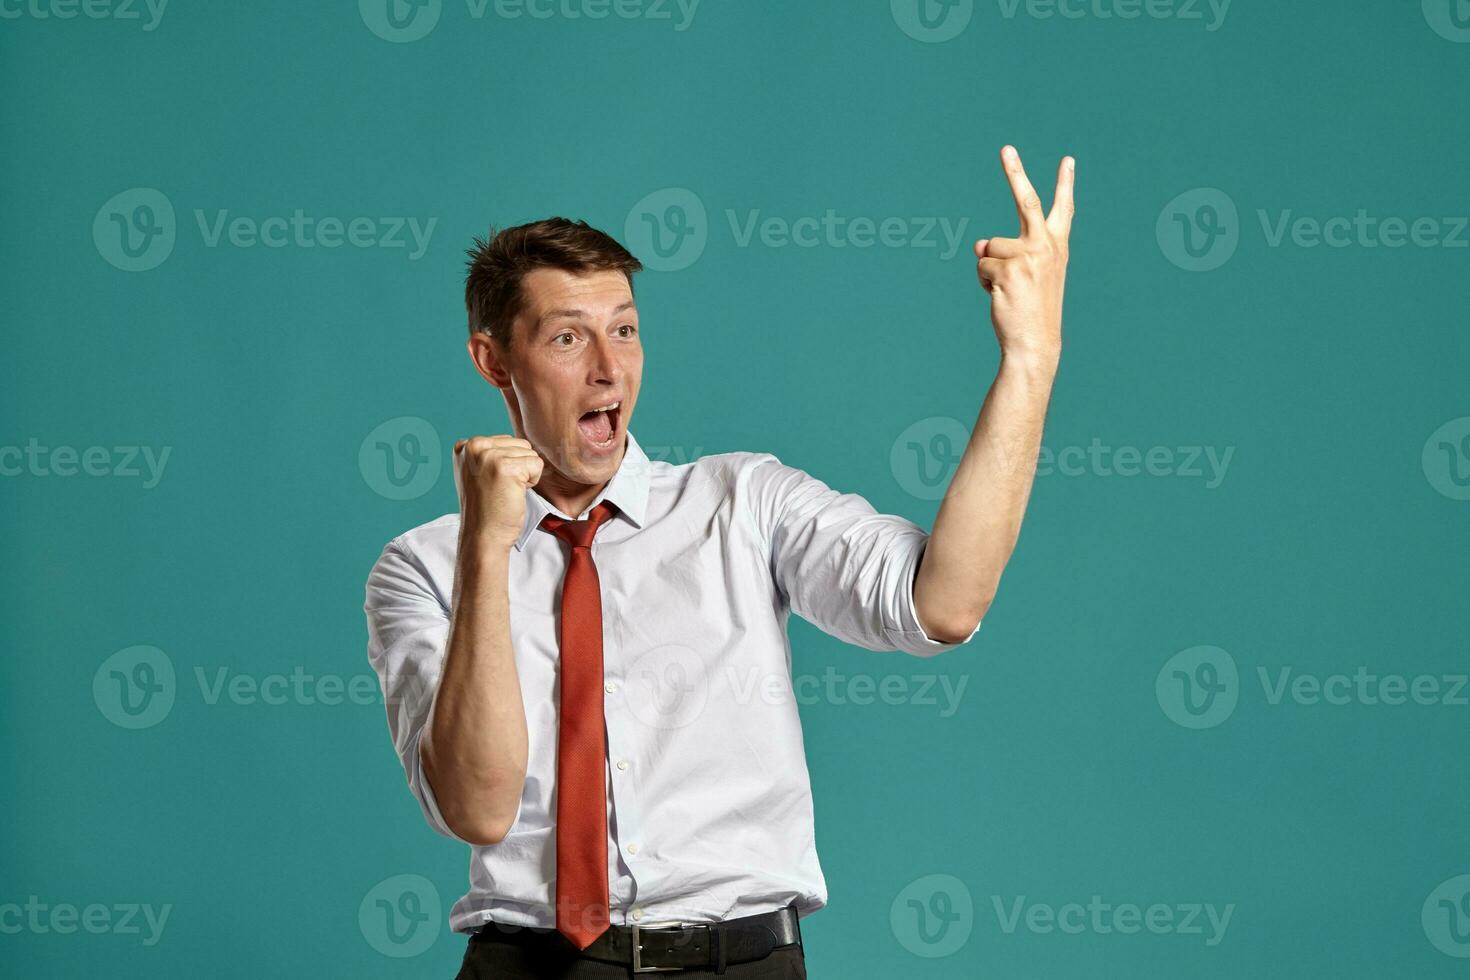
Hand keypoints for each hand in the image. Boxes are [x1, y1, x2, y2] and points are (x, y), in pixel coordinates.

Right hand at [453, 435, 544, 548]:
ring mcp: (489, 456)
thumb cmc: (486, 509)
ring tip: (505, 491)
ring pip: (530, 454)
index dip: (507, 465)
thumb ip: (490, 454)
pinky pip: (537, 465)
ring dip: (525, 475)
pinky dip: (531, 482)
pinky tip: (513, 494)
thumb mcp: (478, 473)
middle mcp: (473, 446)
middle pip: (519, 444)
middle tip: (499, 489)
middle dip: (518, 468)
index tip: (491, 484)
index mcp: (465, 446)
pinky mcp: (506, 467)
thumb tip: (520, 442)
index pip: (506, 441)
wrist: (483, 536)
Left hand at [974, 146, 1074, 364]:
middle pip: (1026, 201)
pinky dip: (983, 282)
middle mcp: (1046, 246)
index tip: (1068, 159)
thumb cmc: (1030, 310)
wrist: (1035, 342)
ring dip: (989, 269)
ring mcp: (1029, 256)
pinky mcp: (1009, 268)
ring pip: (990, 247)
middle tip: (1005, 147)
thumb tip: (979, 242)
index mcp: (1057, 247)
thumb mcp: (1024, 276)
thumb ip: (1008, 253)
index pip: (1062, 209)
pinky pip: (981, 265)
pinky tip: (1000, 297)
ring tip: (1007, 290)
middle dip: (1015, 172)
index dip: (1065, 184)